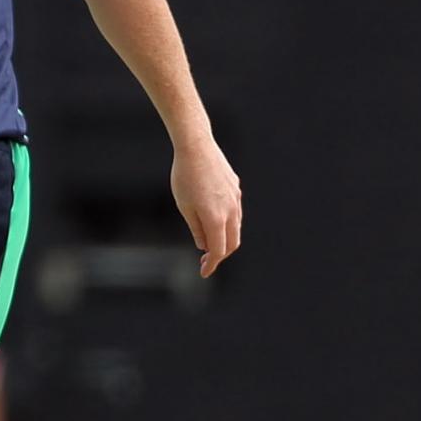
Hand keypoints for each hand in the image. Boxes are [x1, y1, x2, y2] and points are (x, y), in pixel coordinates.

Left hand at [170, 137, 243, 277]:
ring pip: (236, 227)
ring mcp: (236, 198)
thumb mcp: (184, 206)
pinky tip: (214, 222)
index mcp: (216, 218)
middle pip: (232, 242)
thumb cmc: (184, 177)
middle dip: (220, 255)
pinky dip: (227, 224)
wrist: (196, 147)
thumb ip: (197, 229)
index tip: (203, 273)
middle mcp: (231, 210)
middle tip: (205, 261)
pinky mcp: (235, 188)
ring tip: (209, 243)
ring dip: (225, 240)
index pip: (219, 250)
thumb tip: (205, 246)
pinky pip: (235, 212)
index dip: (212, 264)